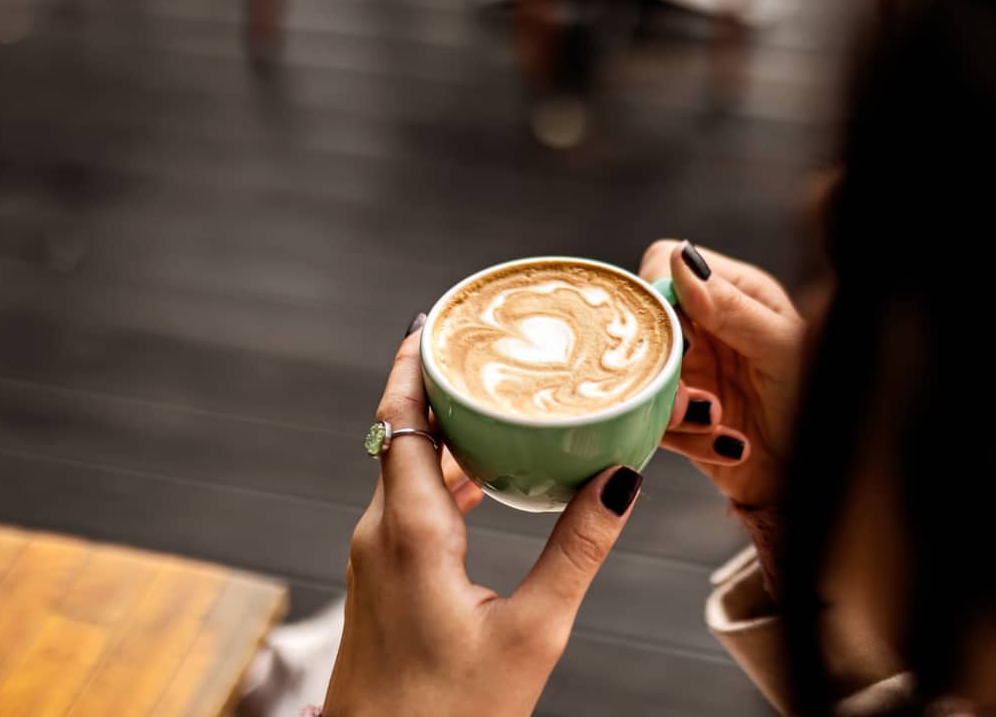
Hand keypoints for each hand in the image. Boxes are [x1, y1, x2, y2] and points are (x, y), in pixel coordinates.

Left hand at [323, 331, 641, 716]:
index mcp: (409, 532)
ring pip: (405, 469)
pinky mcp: (381, 578)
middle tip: (486, 347)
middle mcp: (379, 532)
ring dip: (445, 433)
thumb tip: (621, 482)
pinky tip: (485, 477)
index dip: (413, 362)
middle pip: (402, 432)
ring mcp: (374, 555)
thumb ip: (577, 553)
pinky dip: (444, 477)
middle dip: (439, 384)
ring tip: (496, 399)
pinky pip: (408, 504)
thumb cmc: (449, 714)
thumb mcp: (532, 633)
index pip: (401, 418)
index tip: (436, 318)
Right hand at [640, 240, 805, 508]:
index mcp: (732, 293)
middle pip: (644, 321)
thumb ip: (731, 307)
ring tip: (718, 421)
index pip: (664, 264)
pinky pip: (652, 419)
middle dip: (662, 361)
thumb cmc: (817, 399)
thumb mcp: (782, 347)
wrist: (818, 471)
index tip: (674, 332)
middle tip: (695, 393)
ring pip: (640, 374)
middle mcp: (704, 327)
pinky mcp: (678, 417)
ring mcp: (688, 371)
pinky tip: (727, 445)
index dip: (658, 294)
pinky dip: (687, 438)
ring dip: (677, 406)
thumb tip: (680, 259)